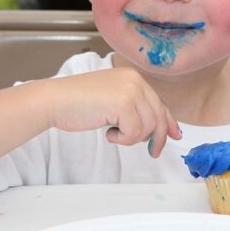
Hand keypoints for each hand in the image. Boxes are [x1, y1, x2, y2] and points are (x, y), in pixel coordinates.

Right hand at [45, 67, 181, 156]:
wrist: (54, 100)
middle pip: (159, 115)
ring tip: (115, 134)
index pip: (159, 102)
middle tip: (152, 152)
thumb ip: (135, 109)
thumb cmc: (78, 103)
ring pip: (148, 126)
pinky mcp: (122, 103)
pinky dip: (122, 139)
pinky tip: (108, 133)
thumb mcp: (113, 101)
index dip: (169, 121)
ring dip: (132, 138)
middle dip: (157, 137)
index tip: (175, 135)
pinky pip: (134, 132)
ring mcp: (130, 90)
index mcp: (134, 78)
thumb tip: (162, 129)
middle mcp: (135, 80)